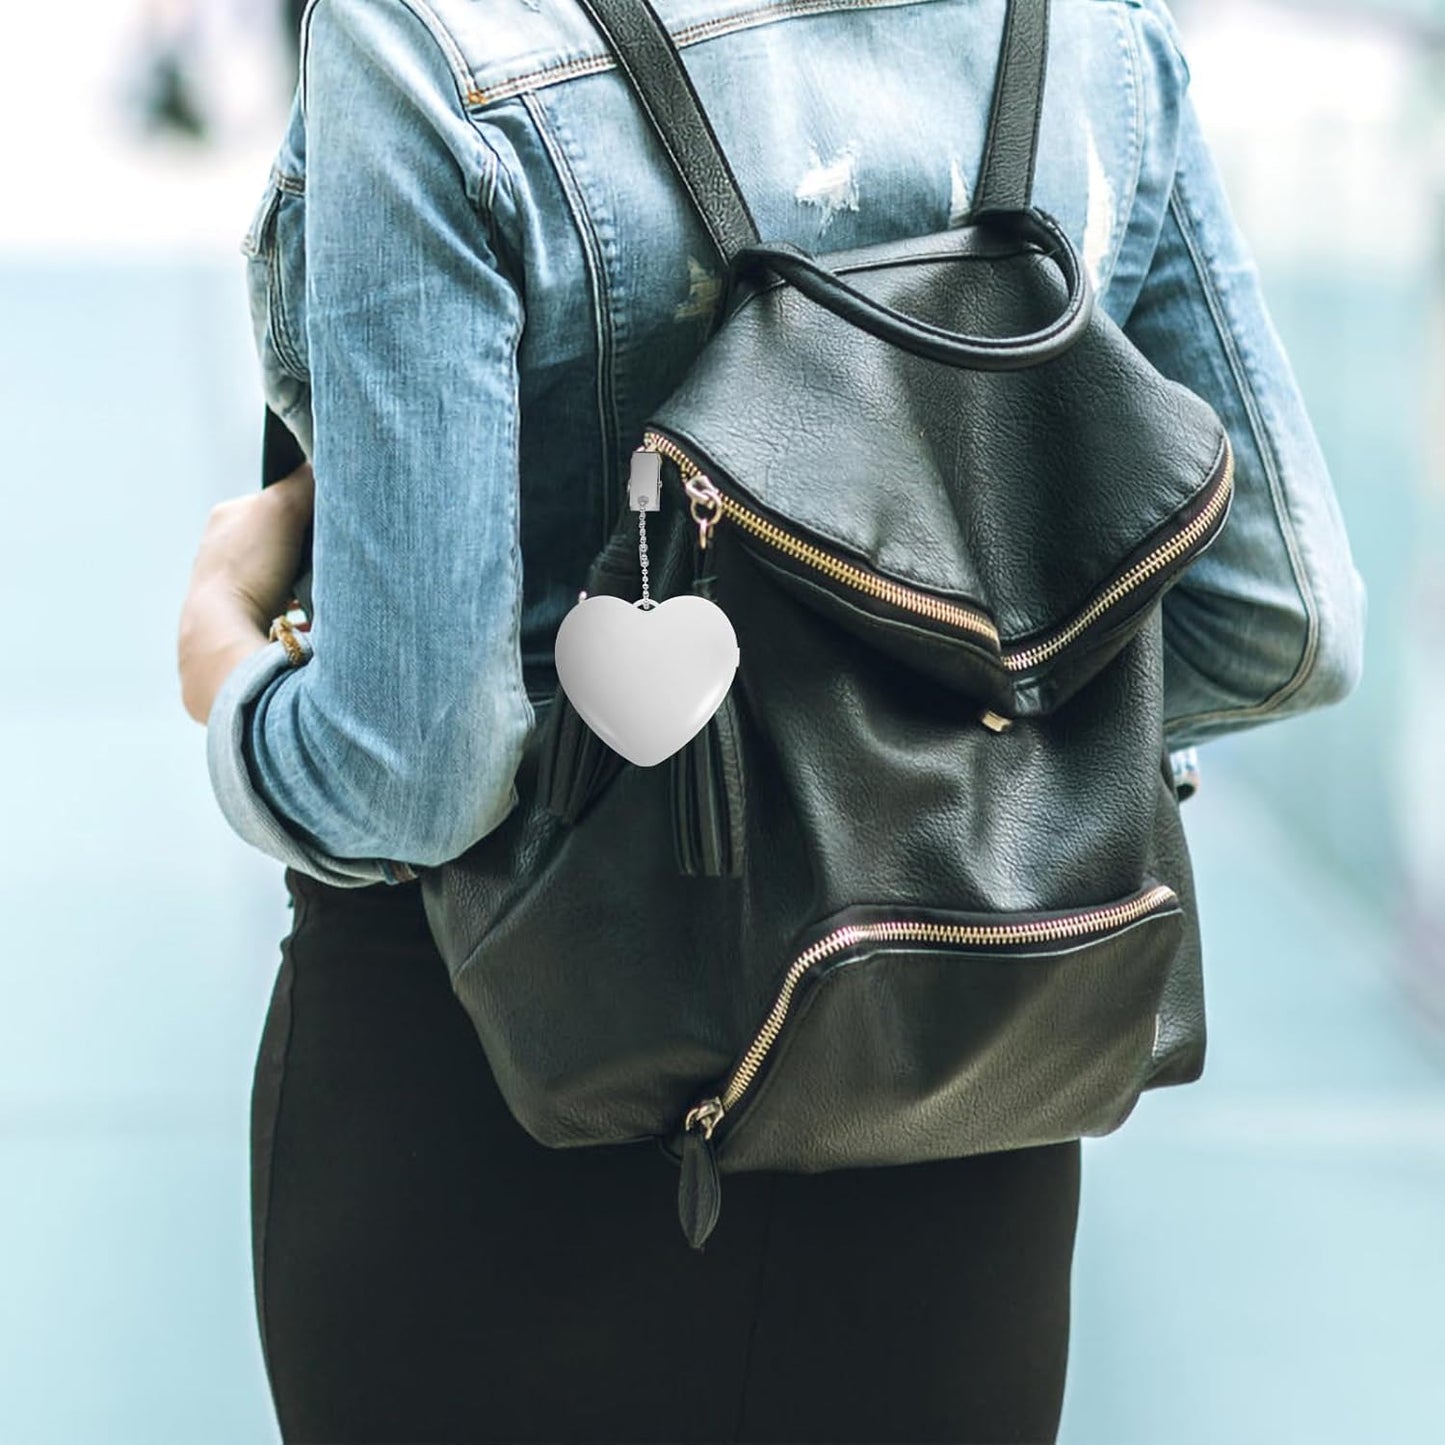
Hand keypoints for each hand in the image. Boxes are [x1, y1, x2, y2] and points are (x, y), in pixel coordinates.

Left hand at [184, 462, 314, 626]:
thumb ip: (306, 481)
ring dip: (305, 583)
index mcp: (226, 516)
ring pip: (284, 576)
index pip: (279, 501)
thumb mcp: (282, 507)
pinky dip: (300, 612)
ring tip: (317, 592)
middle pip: (284, 540)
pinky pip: (284, 610)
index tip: (325, 526)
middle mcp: (222, 549)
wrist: (223, 635)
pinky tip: (308, 617)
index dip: (308, 510)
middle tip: (324, 560)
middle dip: (307, 550)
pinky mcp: (241, 620)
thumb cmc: (246, 569)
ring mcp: (230, 586)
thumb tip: (325, 464)